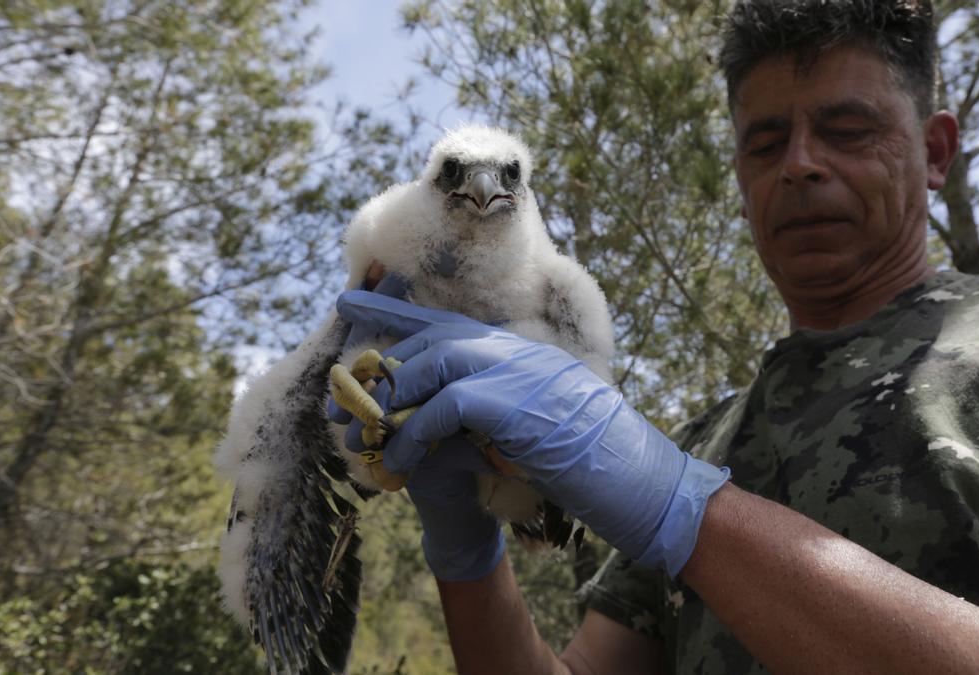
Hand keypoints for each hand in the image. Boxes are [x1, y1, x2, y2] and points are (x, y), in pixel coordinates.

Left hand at [335, 290, 729, 575]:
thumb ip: (494, 408)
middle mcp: (516, 351)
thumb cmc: (591, 462)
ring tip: (362, 437)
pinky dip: (413, 432)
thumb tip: (442, 414)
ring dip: (391, 402)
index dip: (395, 308)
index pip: (447, 320)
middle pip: (432, 336)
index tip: (349, 298)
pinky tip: (399, 460)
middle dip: (380, 365)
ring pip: (434, 362)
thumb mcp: (534, 426)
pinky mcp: (513, 401)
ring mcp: (517, 369)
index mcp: (518, 353)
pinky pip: (445, 405)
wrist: (639, 483)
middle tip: (339, 398)